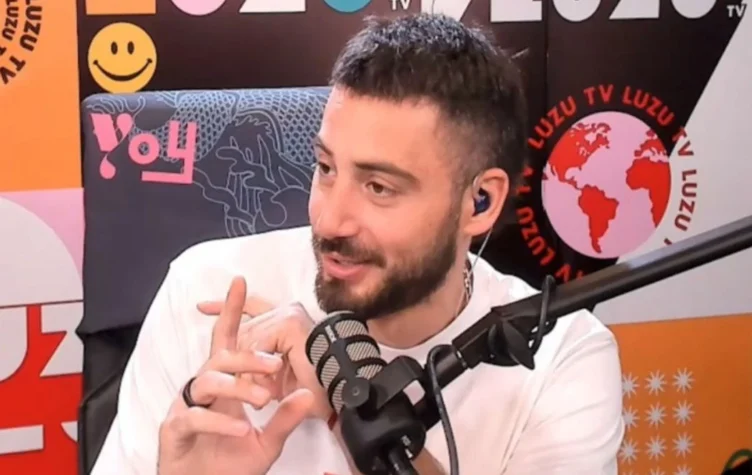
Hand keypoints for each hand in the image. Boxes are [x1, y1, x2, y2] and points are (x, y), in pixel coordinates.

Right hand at [157, 277, 312, 474]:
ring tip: (263, 399)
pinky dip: (219, 420)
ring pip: (207, 380)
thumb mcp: (266, 443)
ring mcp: (186, 407)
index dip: (232, 311)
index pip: (229, 341)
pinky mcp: (174, 428)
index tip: (239, 282)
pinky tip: (241, 428)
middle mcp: (204, 390)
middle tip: (275, 365)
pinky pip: (194, 416)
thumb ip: (285, 419)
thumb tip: (308, 395)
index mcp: (225, 387)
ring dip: (237, 386)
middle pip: (220, 356)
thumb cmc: (229, 467)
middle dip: (248, 356)